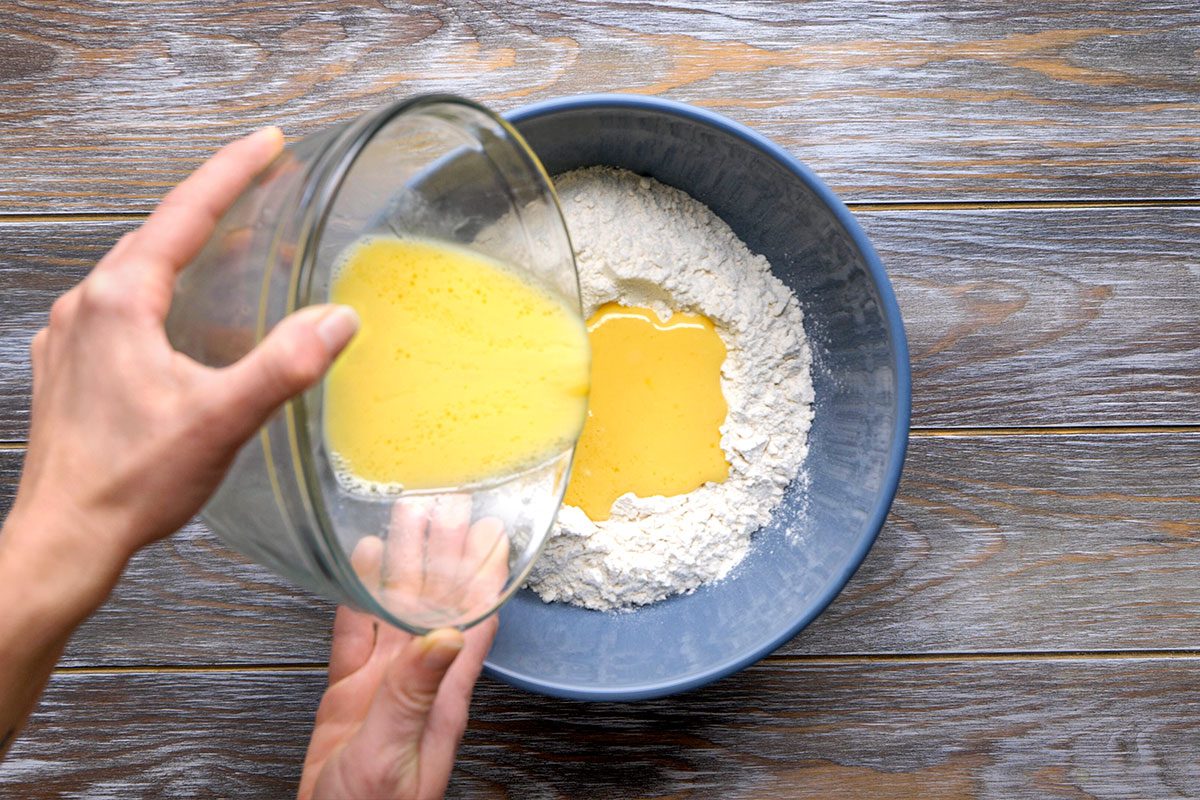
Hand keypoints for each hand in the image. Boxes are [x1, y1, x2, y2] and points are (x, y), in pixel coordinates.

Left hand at [4, 127, 359, 615]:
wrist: (66, 536)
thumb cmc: (133, 480)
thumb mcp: (221, 420)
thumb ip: (284, 364)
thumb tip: (338, 319)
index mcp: (121, 302)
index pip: (185, 214)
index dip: (232, 172)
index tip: (269, 142)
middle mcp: (87, 305)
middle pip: (158, 233)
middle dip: (212, 202)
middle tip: (259, 179)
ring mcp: (72, 335)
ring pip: (137, 270)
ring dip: (187, 248)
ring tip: (233, 239)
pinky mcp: (70, 365)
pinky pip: (120, 305)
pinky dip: (161, 289)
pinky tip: (184, 313)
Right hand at [299, 500, 506, 799]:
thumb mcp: (394, 753)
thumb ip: (413, 694)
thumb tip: (443, 636)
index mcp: (442, 694)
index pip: (473, 619)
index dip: (486, 573)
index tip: (494, 530)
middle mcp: (419, 679)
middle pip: (436, 600)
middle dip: (443, 550)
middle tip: (445, 500)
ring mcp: (384, 684)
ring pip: (396, 607)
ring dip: (404, 561)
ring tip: (406, 514)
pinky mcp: (350, 693)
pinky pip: (357, 633)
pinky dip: (359, 595)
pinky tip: (363, 563)